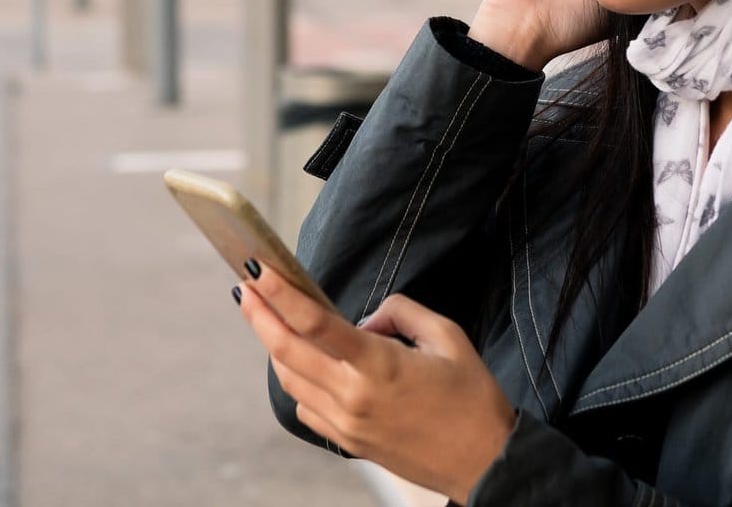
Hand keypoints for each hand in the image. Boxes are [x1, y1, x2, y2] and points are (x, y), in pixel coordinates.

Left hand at [237, 265, 515, 503]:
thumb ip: (401, 312)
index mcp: (380, 366)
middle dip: (259, 315)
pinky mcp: (348, 443)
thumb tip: (365, 318)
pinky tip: (300, 361)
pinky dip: (296, 379)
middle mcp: (354, 397)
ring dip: (273, 345)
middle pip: (287, 351)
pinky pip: (307, 406)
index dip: (280, 294)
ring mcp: (347, 425)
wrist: (487, 463)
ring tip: (265, 316)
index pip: (315, 323)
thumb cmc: (473, 398)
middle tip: (245, 285)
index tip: (258, 268)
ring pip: (290, 380)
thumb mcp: (448, 336)